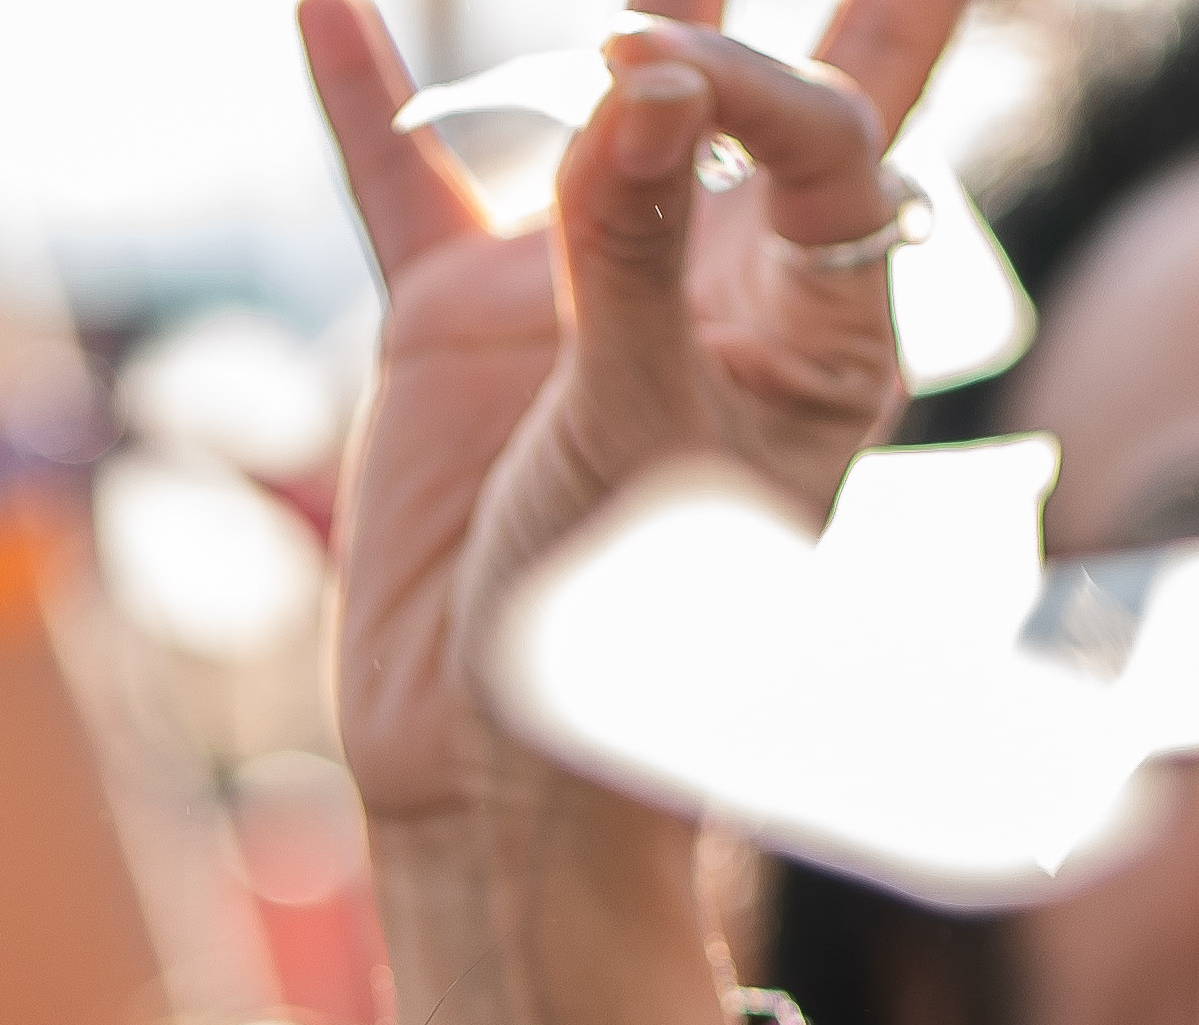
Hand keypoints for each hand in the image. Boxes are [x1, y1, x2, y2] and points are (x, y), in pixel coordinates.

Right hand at [302, 0, 956, 1024]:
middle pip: (762, 96)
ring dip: (588, 14)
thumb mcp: (642, 444)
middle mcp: (713, 283)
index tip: (659, 67)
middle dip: (757, 12)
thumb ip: (635, 259)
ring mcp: (582, 288)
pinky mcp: (458, 322)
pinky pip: (411, 179)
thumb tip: (646, 76)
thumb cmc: (621, 644)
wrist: (491, 774)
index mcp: (819, 329)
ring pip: (585, 107)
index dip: (755, 85)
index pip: (826, 146)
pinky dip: (371, 94)